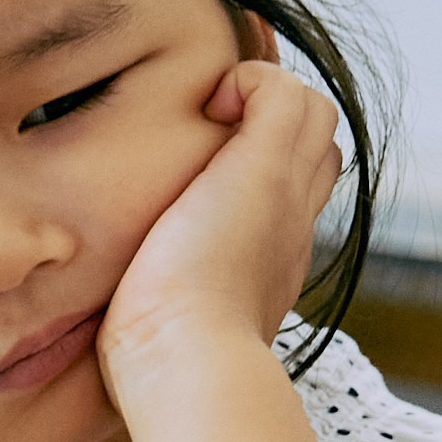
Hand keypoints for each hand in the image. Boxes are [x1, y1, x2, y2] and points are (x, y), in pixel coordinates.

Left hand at [100, 61, 342, 391]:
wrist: (189, 361)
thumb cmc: (161, 360)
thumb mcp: (165, 325)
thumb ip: (157, 303)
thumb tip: (125, 313)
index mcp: (272, 258)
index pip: (295, 191)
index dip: (266, 164)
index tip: (211, 170)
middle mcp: (291, 222)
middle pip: (316, 145)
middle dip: (271, 122)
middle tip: (212, 131)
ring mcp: (285, 191)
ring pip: (312, 111)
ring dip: (263, 96)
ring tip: (209, 118)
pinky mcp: (267, 165)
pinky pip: (284, 88)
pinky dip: (250, 79)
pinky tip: (209, 104)